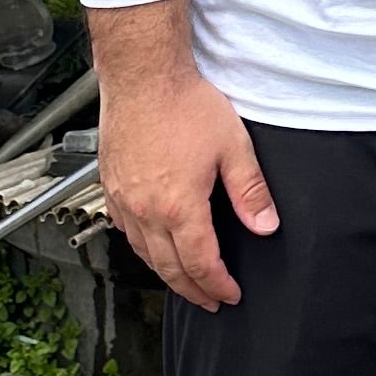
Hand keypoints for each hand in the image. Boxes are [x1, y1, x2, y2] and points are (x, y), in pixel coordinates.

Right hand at [89, 0, 276, 313]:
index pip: (201, 263)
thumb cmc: (185, 103)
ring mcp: (123, 198)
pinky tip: (151, 245)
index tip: (230, 295)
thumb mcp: (233, 146)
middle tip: (209, 301)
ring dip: (165, 273)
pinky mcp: (110, 184)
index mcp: (179, 206)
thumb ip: (250, 191)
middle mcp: (146, 210)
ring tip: (183, 282)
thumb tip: (265, 226)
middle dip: (192, 290)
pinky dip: (141, 247)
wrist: (142, 74)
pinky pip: (124, 230)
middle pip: (168, 268)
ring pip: (143, 252)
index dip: (217, 285)